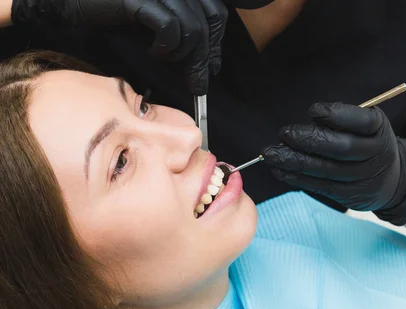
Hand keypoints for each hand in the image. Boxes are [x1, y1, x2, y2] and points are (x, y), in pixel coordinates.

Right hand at [11, 0, 227, 94]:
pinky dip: (166, 47)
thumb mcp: (154, 26)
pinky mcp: (137, 0)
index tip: (212, 65)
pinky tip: (153, 51)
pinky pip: (168, 28)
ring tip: (165, 60)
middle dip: (204, 56)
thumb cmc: (111, 16)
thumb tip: (207, 63)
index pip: (215, 12)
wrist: (67, 6)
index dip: (217, 40)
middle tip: (197, 83)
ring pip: (191, 28)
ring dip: (183, 54)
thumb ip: (182, 38)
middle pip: (208, 21)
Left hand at [263, 102, 405, 223]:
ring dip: (294, 161)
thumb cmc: (368, 143)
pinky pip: (320, 186)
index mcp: (379, 129)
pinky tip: (279, 170)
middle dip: (308, 140)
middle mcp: (374, 154)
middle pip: (340, 148)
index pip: (359, 121)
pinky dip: (297, 178)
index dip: (336, 115)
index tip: (313, 111)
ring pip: (325, 169)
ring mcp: (362, 177)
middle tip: (284, 134)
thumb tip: (302, 127)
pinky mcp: (349, 196)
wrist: (391, 180)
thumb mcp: (365, 126)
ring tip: (270, 154)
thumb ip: (340, 123)